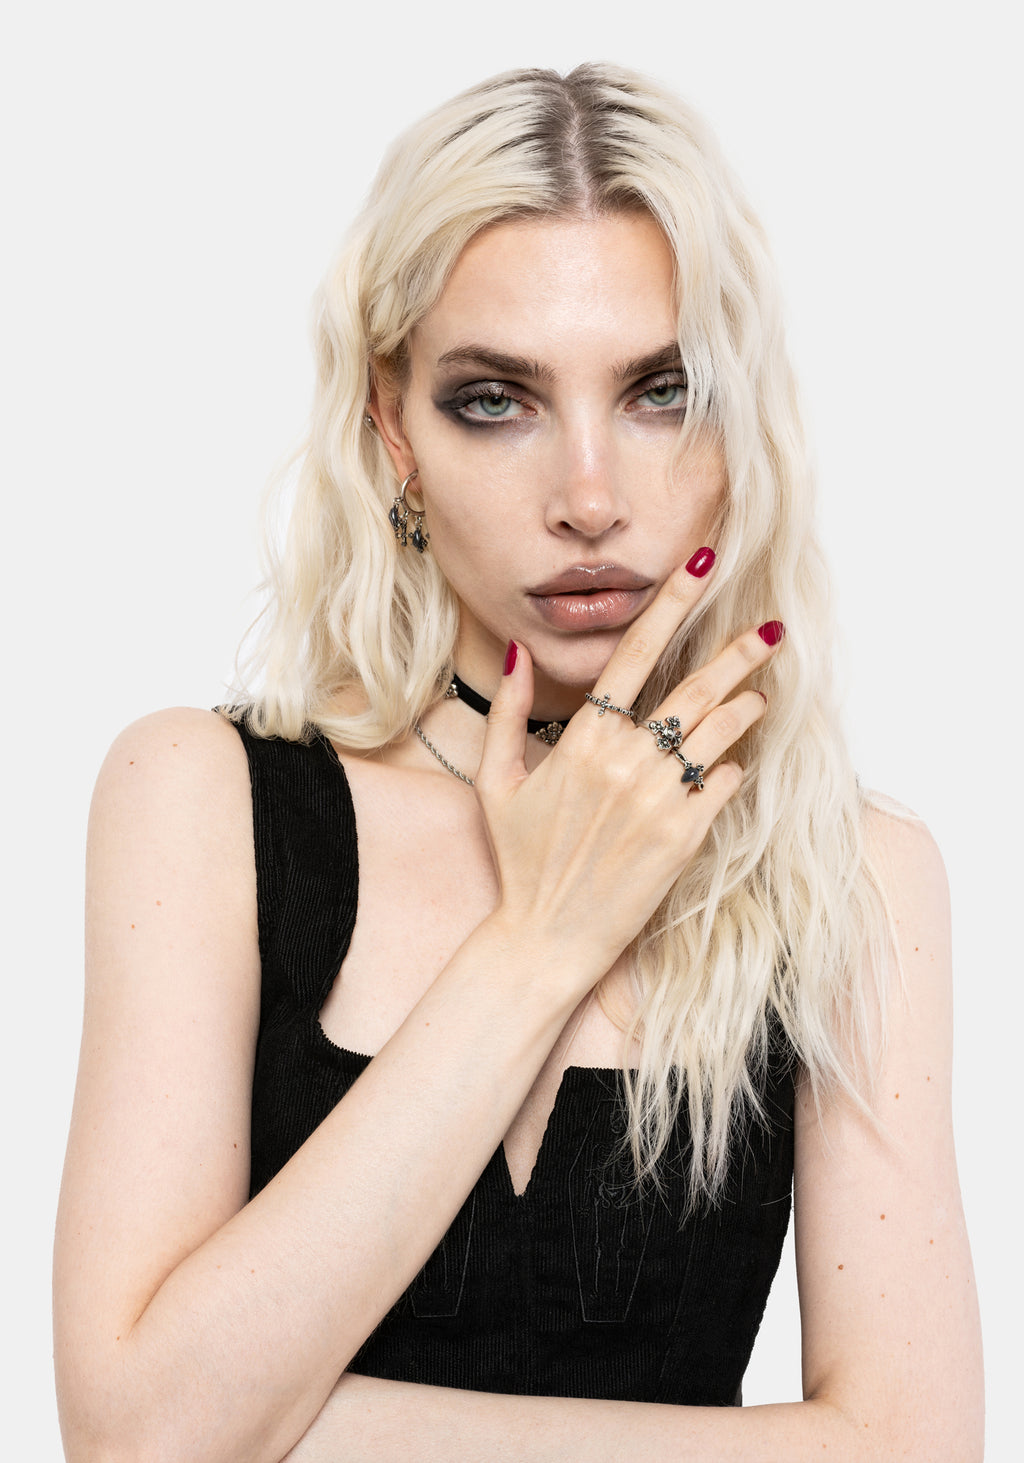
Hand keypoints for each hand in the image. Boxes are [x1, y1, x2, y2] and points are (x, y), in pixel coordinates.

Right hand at [474, 556, 781, 979]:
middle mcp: (624, 761)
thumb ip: (508, 712)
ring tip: (760, 694)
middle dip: (740, 652)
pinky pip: (723, 784)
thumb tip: (519, 651)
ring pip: (719, 733)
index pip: (635, 653)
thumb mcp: (497, 781)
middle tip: (774, 628)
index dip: (673, 603)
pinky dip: (730, 768)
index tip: (703, 563)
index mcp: (582, 739)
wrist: (546, 937)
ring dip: (745, 707)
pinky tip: (729, 764)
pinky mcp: (684, 837)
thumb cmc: (521, 860)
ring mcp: (658, 799)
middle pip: (695, 689)